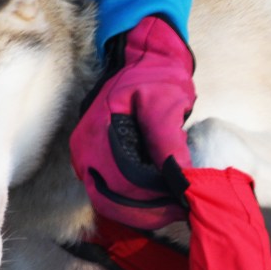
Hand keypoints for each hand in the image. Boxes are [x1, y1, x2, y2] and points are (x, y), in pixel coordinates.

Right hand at [70, 15, 195, 228]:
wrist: (141, 57)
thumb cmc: (154, 75)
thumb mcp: (166, 102)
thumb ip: (170, 140)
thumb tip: (181, 178)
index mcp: (99, 134)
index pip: (125, 184)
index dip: (156, 200)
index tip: (185, 201)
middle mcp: (85, 151)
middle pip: (112, 201)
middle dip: (149, 213)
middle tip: (181, 210)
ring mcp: (85, 159)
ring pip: (108, 204)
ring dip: (141, 212)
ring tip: (173, 207)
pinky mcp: (92, 162)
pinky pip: (109, 194)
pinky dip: (133, 203)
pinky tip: (158, 200)